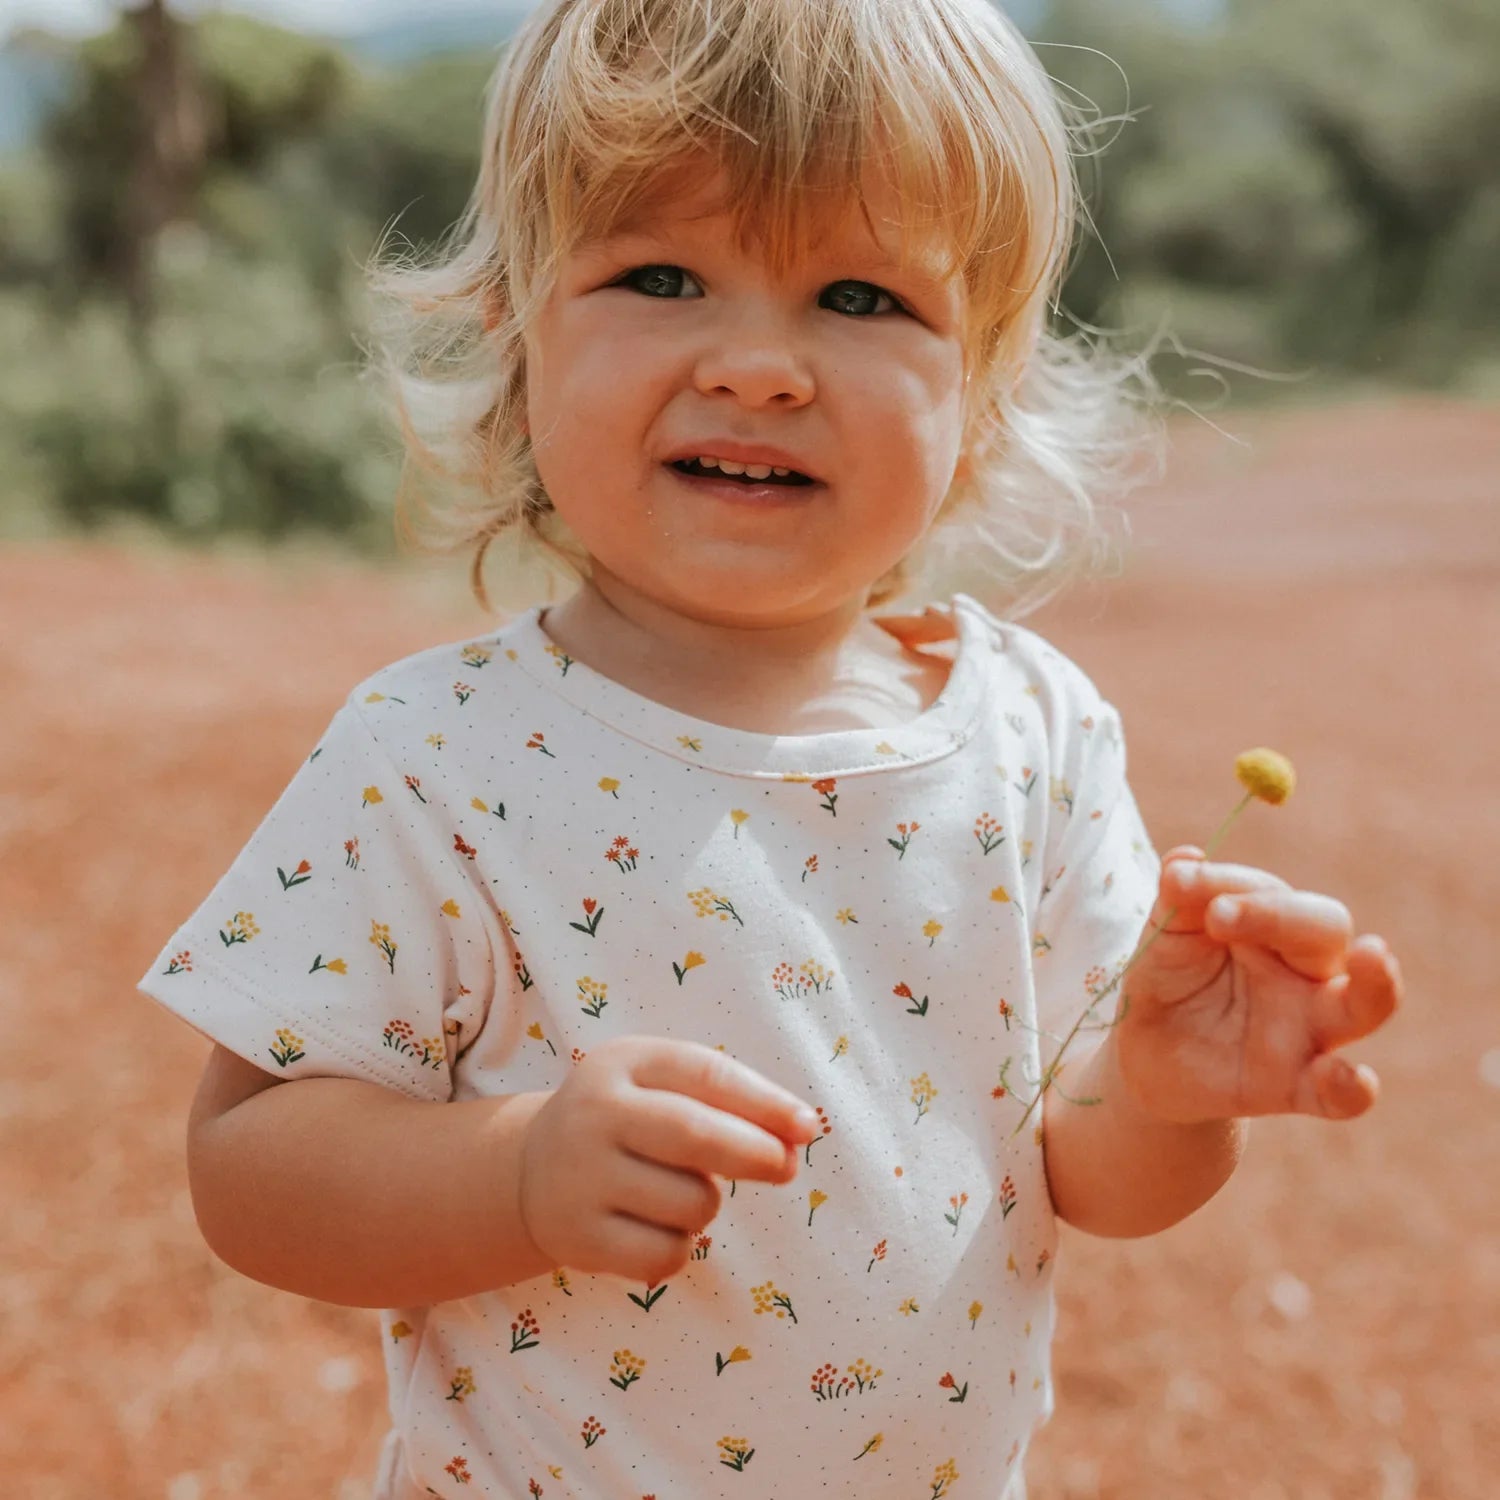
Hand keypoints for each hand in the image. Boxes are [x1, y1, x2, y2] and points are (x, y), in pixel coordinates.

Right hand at [518, 1035, 818, 1282]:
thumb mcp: (661, 1088)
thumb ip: (728, 1103)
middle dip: (756, 1154)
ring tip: (679, 1193)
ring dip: (707, 1205)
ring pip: (689, 1203)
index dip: (765, 1102)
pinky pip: (664, 1255)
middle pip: (695, 1135)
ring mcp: (580, 1177)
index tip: (809, 1126)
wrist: (529, 1170)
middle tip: (787, 1167)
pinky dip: (680, 1249)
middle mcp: (595, 1114)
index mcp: (623, 1062)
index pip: (705, 1074)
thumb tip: (799, 1137)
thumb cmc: (626, 1121)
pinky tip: (654, 1227)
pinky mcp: (577, 1238)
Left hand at [1113, 846, 1402, 1124]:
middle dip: (1281, 915)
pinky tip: (1341, 1075)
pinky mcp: (1297, 1087)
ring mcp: (1309, 1031)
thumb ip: (1178, 900)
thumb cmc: (1169, 979)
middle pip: (1328, 930)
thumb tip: (1185, 859)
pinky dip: (1350, 1088)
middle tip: (1220, 915)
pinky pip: (1340, 1095)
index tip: (1181, 885)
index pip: (1276, 894)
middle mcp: (1305, 974)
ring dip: (1377, 982)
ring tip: (1372, 956)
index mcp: (1275, 929)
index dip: (1234, 885)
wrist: (1144, 1052)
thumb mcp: (1166, 936)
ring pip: (1367, 1004)